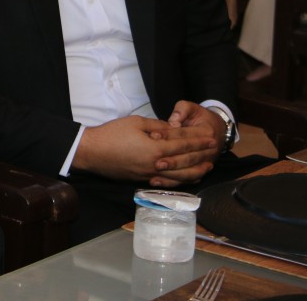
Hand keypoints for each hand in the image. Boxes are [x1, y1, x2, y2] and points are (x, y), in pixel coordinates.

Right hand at [73, 115, 216, 183]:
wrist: (92, 152)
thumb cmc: (112, 134)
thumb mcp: (136, 123)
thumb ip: (157, 126)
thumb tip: (172, 128)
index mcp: (155, 149)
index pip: (182, 144)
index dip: (198, 140)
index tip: (210, 136)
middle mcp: (155, 165)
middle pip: (185, 162)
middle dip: (201, 155)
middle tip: (214, 150)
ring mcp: (149, 175)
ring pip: (178, 177)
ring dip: (195, 172)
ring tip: (206, 167)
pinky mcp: (142, 180)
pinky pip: (167, 183)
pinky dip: (179, 181)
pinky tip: (186, 178)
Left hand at [151, 101, 225, 180]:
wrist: (218, 130)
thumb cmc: (200, 117)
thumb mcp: (192, 108)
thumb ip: (182, 110)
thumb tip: (173, 121)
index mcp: (206, 132)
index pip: (184, 134)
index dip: (168, 134)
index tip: (153, 135)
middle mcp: (208, 150)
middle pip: (188, 157)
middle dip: (171, 160)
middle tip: (155, 160)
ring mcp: (205, 162)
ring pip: (188, 171)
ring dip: (172, 173)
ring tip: (156, 171)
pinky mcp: (199, 170)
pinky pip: (186, 179)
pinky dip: (172, 182)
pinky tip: (158, 181)